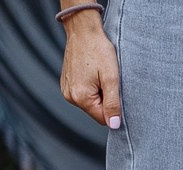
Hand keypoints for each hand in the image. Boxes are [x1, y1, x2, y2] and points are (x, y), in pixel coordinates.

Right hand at [59, 12, 121, 127]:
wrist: (83, 30)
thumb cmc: (98, 50)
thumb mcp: (111, 78)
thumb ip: (113, 103)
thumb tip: (114, 125)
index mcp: (80, 97)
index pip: (103, 119)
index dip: (113, 109)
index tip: (116, 91)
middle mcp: (70, 96)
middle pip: (95, 111)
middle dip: (105, 100)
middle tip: (107, 80)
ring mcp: (66, 90)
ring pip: (90, 103)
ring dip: (98, 93)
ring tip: (100, 75)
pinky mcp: (66, 83)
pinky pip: (83, 94)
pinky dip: (91, 87)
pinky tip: (93, 73)